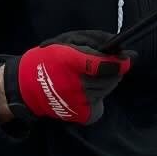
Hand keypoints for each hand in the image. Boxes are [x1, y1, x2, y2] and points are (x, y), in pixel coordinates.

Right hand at [9, 32, 132, 124]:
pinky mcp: (80, 115)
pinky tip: (86, 91)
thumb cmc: (50, 58)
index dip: (119, 63)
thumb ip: (96, 41)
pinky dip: (98, 96)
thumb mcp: (68, 40)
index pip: (102, 65)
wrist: (28, 85)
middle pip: (110, 79)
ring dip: (106, 82)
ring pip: (107, 90)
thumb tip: (124, 51)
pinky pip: (100, 104)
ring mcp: (77, 102)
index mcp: (69, 61)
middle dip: (113, 71)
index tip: (128, 58)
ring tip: (90, 78)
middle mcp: (74, 84)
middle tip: (106, 66)